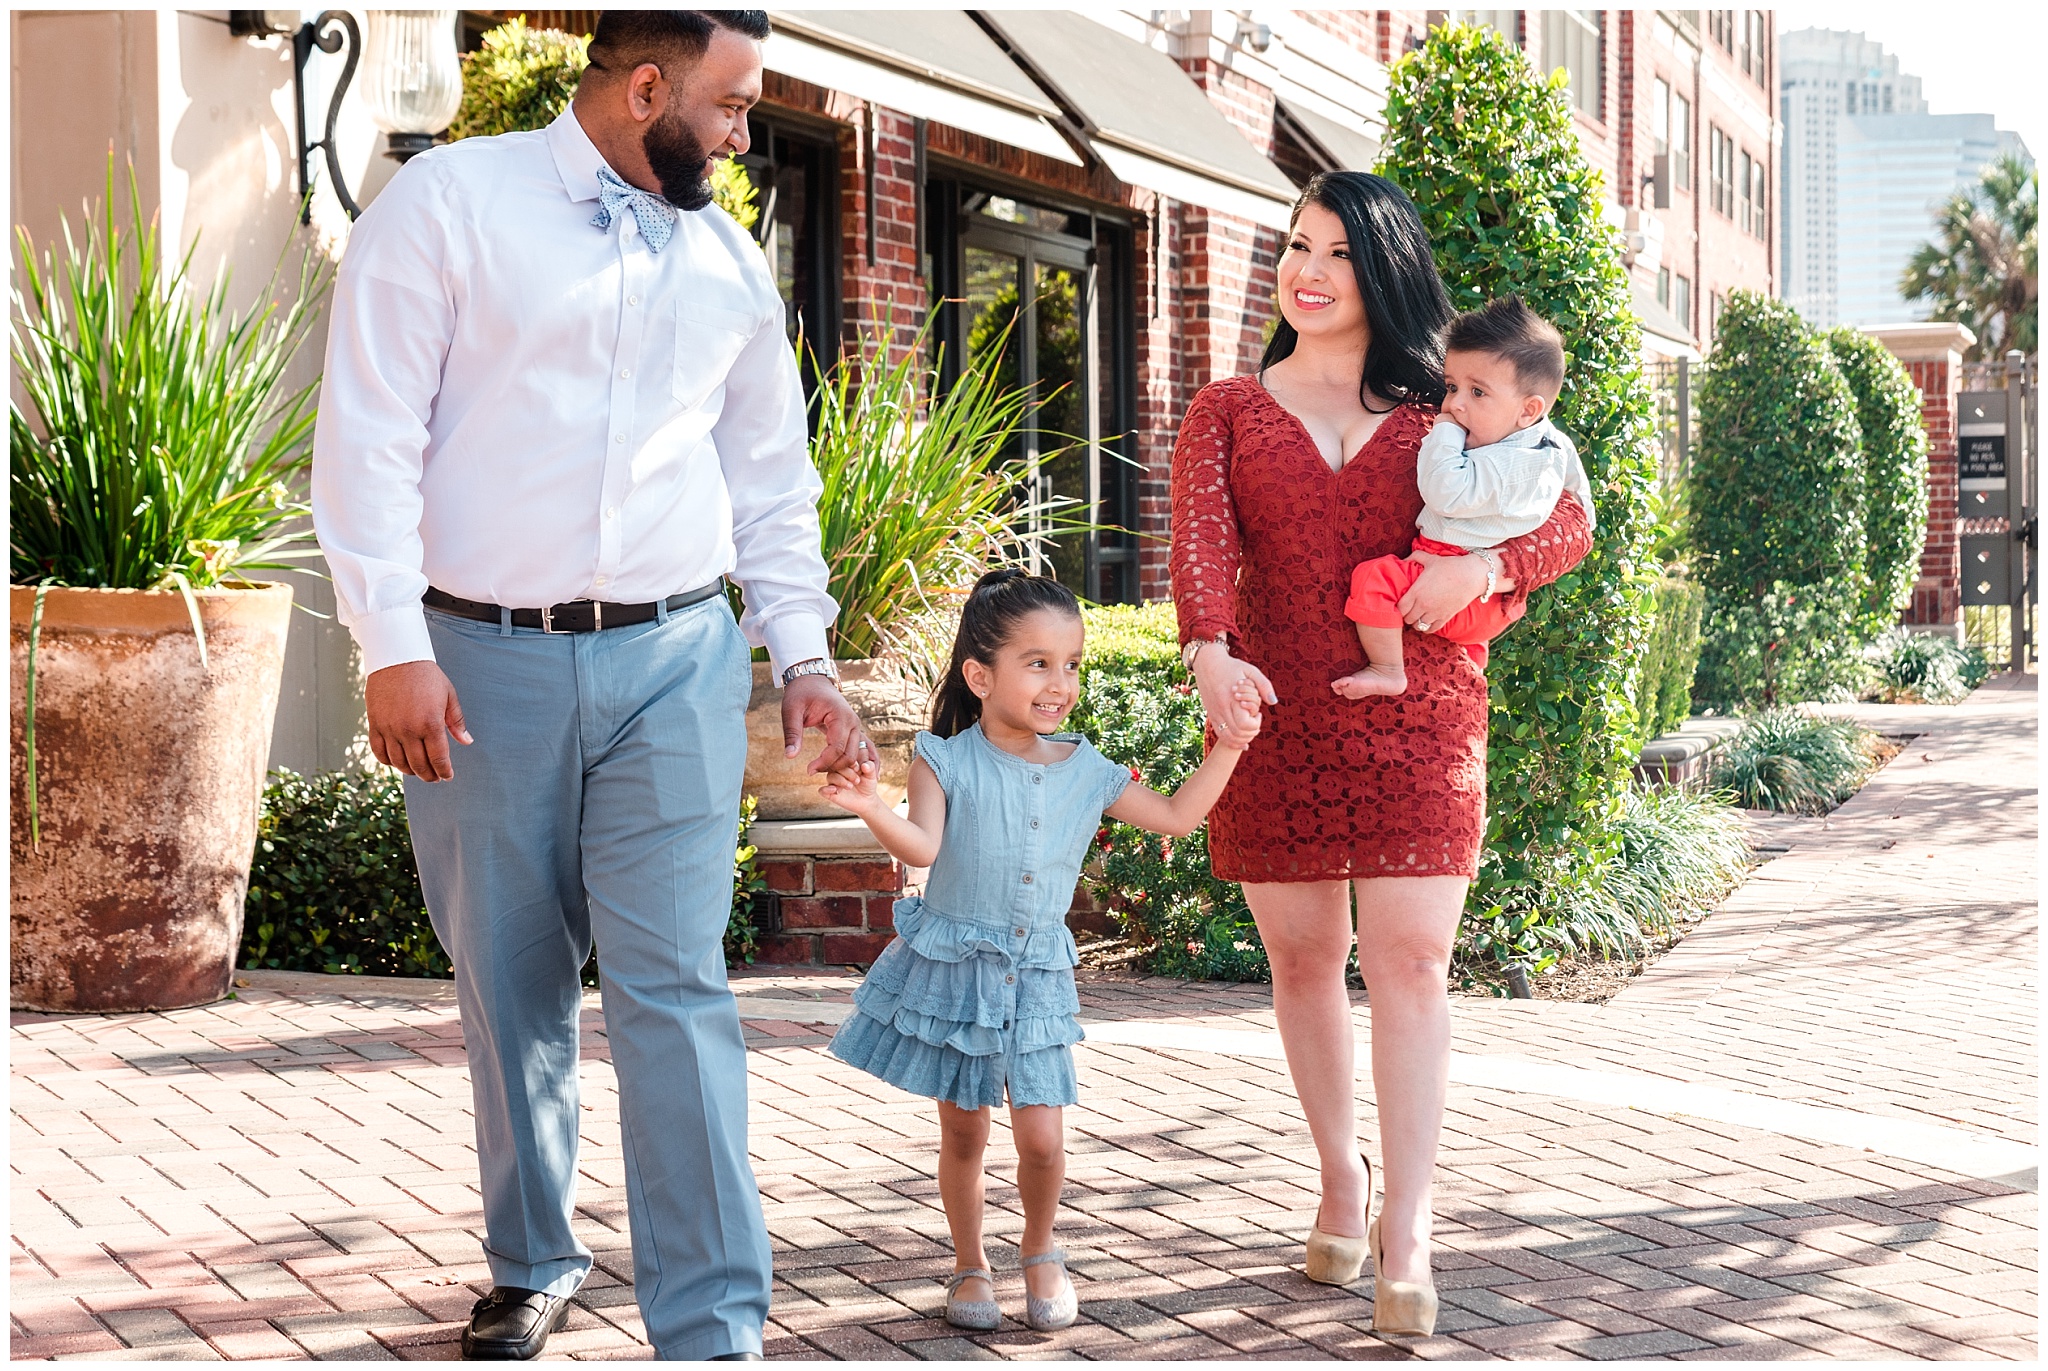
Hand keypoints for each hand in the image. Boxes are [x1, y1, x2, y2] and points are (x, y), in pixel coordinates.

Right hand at [365, 660, 471, 781]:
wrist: (397, 658)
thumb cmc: (427, 676)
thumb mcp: (448, 696)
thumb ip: (457, 722)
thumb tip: (467, 741)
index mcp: (431, 723)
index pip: (438, 758)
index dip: (444, 771)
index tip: (447, 776)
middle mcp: (409, 729)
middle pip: (419, 765)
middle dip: (429, 775)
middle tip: (434, 777)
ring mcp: (390, 728)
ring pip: (399, 762)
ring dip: (410, 771)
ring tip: (418, 771)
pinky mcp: (375, 724)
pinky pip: (379, 752)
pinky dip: (388, 761)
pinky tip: (397, 762)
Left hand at [782, 670, 868, 775]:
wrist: (812, 680)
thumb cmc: (800, 693)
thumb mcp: (791, 710)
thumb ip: (792, 733)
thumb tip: (789, 756)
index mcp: (840, 715)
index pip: (837, 748)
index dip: (824, 763)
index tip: (808, 770)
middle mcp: (853, 722)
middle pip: (849, 756)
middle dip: (832, 767)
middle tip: (812, 770)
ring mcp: (855, 726)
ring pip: (853, 756)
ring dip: (838, 766)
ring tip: (817, 767)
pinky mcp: (852, 730)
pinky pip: (852, 751)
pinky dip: (841, 760)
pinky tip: (825, 763)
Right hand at [817, 756, 882, 814]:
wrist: (866, 800)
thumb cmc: (868, 784)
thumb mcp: (872, 775)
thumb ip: (871, 767)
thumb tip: (865, 765)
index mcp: (845, 763)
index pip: (843, 757)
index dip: (850, 762)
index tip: (858, 768)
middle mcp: (837, 770)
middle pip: (835, 766)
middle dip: (847, 772)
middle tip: (857, 780)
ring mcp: (833, 781)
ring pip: (829, 776)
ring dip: (840, 781)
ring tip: (850, 786)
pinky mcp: (830, 793)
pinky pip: (822, 790)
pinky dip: (827, 789)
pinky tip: (836, 790)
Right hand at [1191, 643, 1275, 748]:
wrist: (1207, 663)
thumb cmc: (1231, 666)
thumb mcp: (1251, 671)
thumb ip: (1264, 685)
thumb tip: (1273, 702)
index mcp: (1232, 698)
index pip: (1244, 723)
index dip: (1255, 724)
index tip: (1259, 714)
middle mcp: (1222, 708)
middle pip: (1238, 733)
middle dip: (1251, 732)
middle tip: (1256, 722)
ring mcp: (1215, 713)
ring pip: (1228, 737)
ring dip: (1241, 739)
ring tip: (1249, 730)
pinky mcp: (1211, 714)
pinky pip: (1220, 734)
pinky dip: (1231, 741)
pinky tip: (1241, 740)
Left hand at [1397, 551, 1490, 632]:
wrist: (1471, 576)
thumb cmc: (1451, 566)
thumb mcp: (1431, 559)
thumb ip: (1416, 557)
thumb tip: (1405, 557)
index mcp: (1417, 591)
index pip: (1400, 607)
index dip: (1398, 607)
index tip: (1401, 603)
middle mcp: (1424, 604)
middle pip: (1407, 618)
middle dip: (1406, 615)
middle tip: (1408, 610)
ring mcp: (1434, 612)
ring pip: (1418, 626)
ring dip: (1416, 622)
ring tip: (1417, 616)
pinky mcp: (1445, 617)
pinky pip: (1431, 629)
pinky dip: (1427, 628)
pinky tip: (1427, 622)